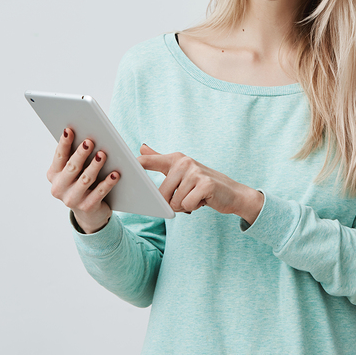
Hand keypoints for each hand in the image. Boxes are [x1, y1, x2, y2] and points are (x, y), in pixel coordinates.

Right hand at [46, 128, 119, 233]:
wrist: (88, 213)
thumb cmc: (81, 183)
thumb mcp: (74, 171)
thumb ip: (74, 155)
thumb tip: (84, 135)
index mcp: (54, 175)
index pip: (59, 156)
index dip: (64, 143)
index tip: (70, 130)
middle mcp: (59, 188)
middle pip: (71, 167)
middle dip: (81, 153)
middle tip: (89, 141)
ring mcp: (72, 200)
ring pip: (85, 180)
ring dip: (94, 166)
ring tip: (103, 154)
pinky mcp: (87, 207)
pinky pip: (99, 193)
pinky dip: (108, 182)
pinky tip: (115, 174)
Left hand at [137, 145, 263, 223]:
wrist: (231, 193)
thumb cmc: (201, 183)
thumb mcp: (180, 169)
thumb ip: (159, 159)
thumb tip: (141, 147)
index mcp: (175, 159)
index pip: (148, 161)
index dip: (136, 164)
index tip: (123, 164)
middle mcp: (184, 162)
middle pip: (161, 194)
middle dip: (172, 202)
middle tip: (187, 195)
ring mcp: (195, 172)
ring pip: (174, 202)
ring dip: (184, 206)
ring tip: (196, 197)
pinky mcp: (205, 185)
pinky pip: (187, 205)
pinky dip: (194, 208)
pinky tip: (203, 200)